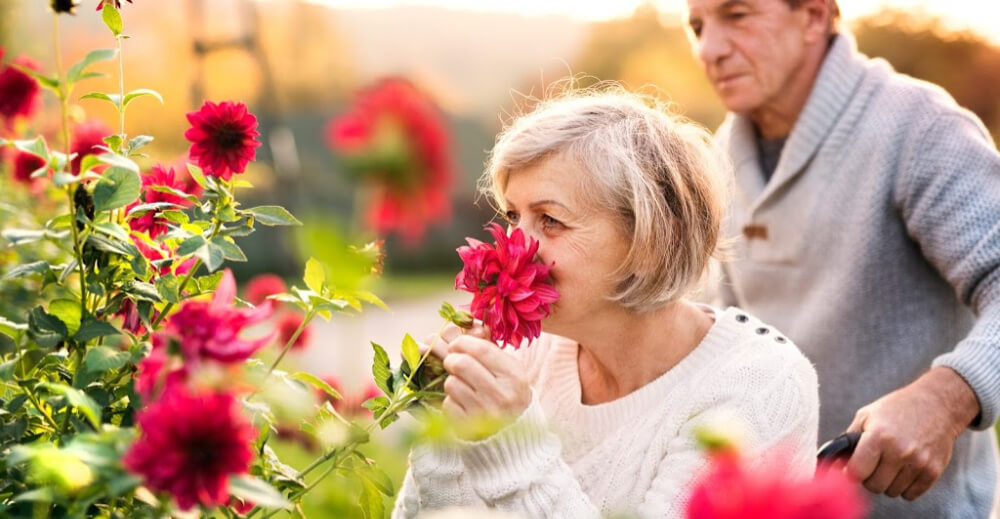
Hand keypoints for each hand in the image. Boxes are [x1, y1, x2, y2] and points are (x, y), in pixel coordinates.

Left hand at [439, 325, 530, 419]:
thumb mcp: (507, 370)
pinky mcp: (468, 428)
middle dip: (451, 359)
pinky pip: (448, 404)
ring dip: (452, 381)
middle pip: (461, 364)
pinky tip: (463, 404)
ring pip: (451, 383)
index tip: (457, 344)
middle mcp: (501, 395)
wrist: (512, 434)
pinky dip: (451, 401)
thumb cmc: (506, 393)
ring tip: (463, 386)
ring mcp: (484, 414)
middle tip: (453, 362)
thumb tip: (450, 331)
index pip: (482, 349)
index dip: (463, 342)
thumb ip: (486, 350)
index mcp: (514, 377)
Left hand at [845, 367, 979, 499]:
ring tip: (890, 464)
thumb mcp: (867, 415)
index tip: (851, 469)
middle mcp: (899, 451)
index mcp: (878, 436)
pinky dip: (905, 487)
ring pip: (892, 492)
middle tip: (872, 466)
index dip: (850, 473)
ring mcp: (918, 462)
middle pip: (874, 486)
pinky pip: (910, 495)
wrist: (938, 404)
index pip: (856, 472)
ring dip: (888, 482)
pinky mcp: (933, 470)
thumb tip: (832, 463)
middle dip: (869, 478)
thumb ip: (848, 439)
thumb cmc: (897, 409)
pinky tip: (904, 470)